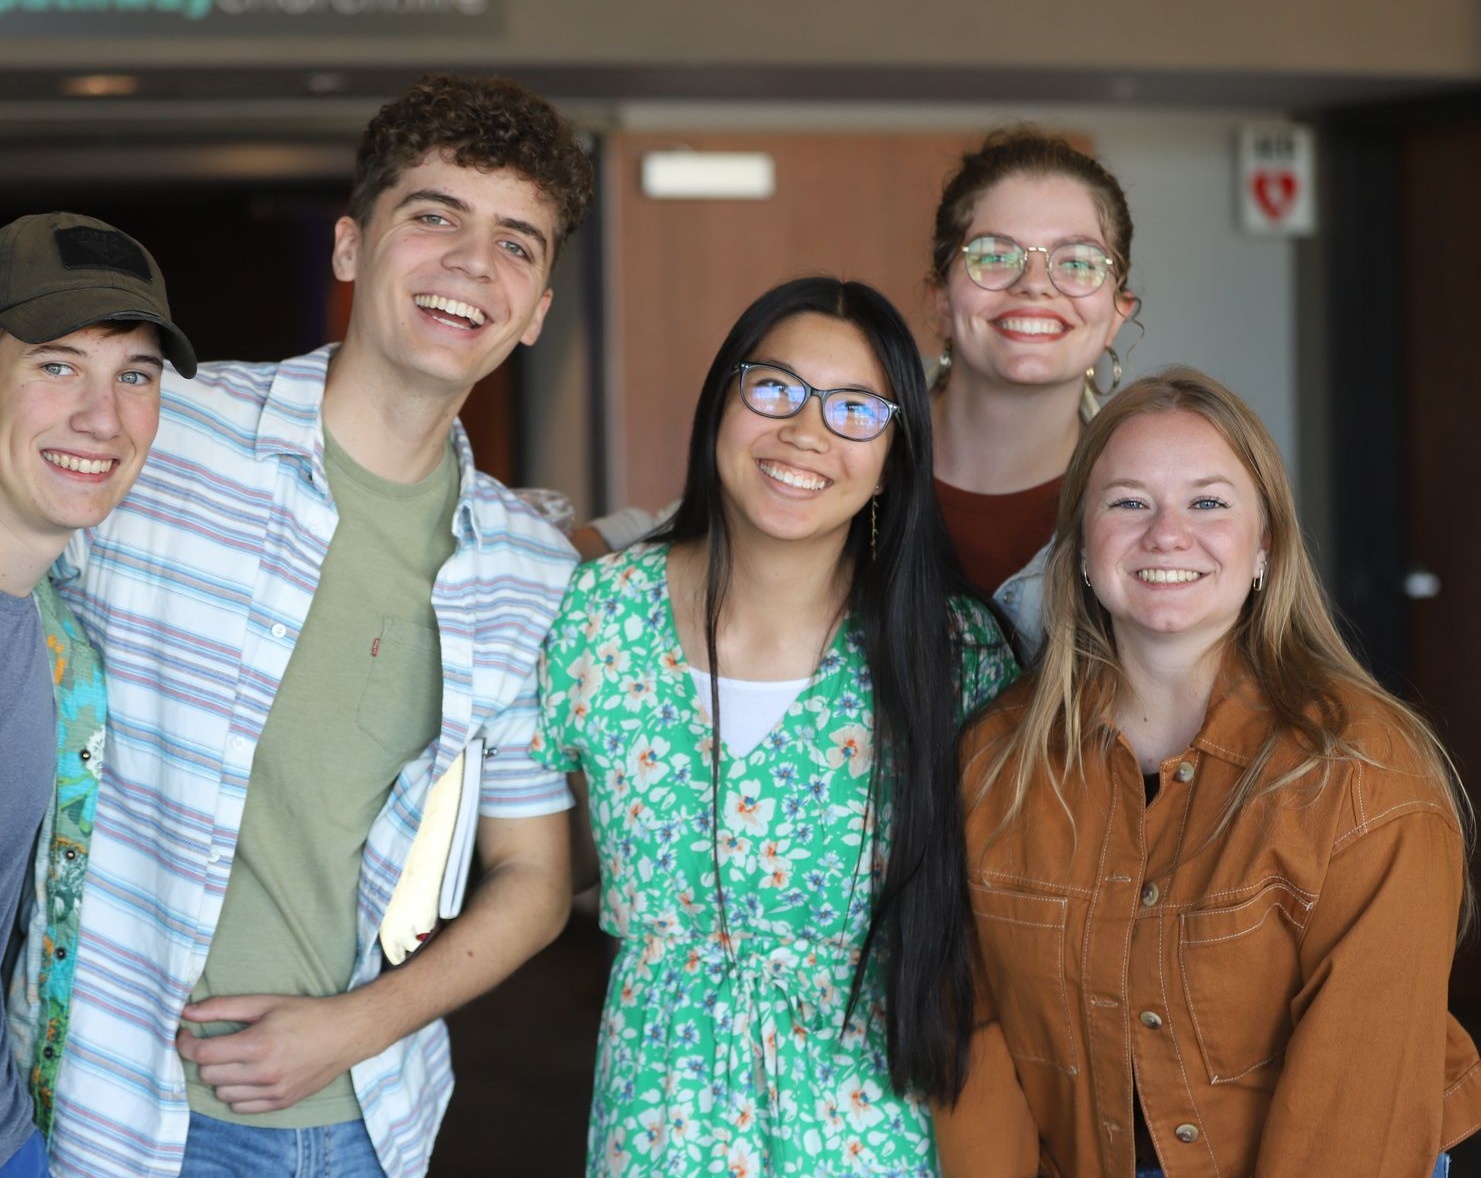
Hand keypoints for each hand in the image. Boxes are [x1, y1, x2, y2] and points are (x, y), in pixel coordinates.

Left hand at [177, 992, 376, 1113]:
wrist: (346, 1033)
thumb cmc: (307, 1014)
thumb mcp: (266, 1003)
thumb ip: (223, 1007)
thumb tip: (188, 1012)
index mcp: (259, 1044)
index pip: (203, 1054)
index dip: (186, 1043)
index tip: (186, 1034)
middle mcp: (264, 1073)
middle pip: (209, 1074)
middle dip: (207, 1057)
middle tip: (217, 1043)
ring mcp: (273, 1091)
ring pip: (222, 1093)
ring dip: (222, 1076)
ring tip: (236, 1059)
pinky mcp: (281, 1103)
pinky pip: (241, 1107)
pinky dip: (237, 1093)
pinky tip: (248, 1075)